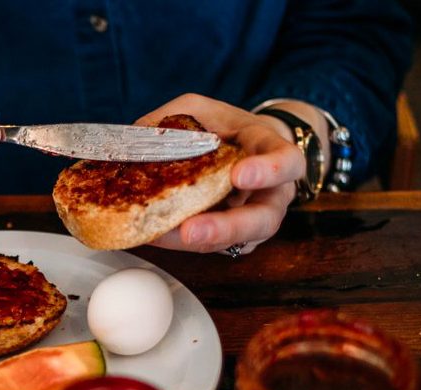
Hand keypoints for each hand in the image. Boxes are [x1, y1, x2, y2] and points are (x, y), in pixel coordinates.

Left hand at [134, 94, 318, 254]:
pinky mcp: (235, 238)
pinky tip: (157, 235)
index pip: (286, 160)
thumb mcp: (200, 110)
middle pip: (265, 219)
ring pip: (239, 242)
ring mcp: (255, 219)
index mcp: (269, 150)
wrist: (240, 148)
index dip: (268, 170)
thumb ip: (172, 120)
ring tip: (162, 237)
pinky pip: (216, 247)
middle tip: (192, 231)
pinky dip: (185, 245)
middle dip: (228, 227)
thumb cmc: (223, 127)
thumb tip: (133, 139)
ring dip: (199, 243)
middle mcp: (271, 191)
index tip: (238, 176)